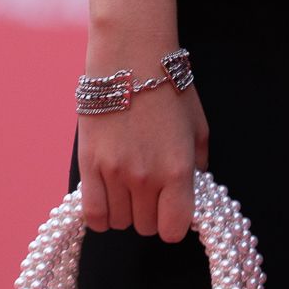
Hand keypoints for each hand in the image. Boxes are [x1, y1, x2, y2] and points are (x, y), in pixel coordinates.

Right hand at [77, 79, 210, 242]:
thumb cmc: (168, 88)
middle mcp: (146, 178)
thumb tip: (194, 189)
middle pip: (146, 227)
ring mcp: (114, 174)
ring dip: (125, 211)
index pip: (173, 229)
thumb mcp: (198, 126)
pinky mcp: (88, 166)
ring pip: (119, 222)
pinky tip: (107, 199)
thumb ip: (199, 164)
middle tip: (150, 192)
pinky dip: (101, 215)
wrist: (130, 59)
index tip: (171, 209)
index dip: (173, 223)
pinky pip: (93, 214)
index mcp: (178, 170)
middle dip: (150, 214)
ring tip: (128, 188)